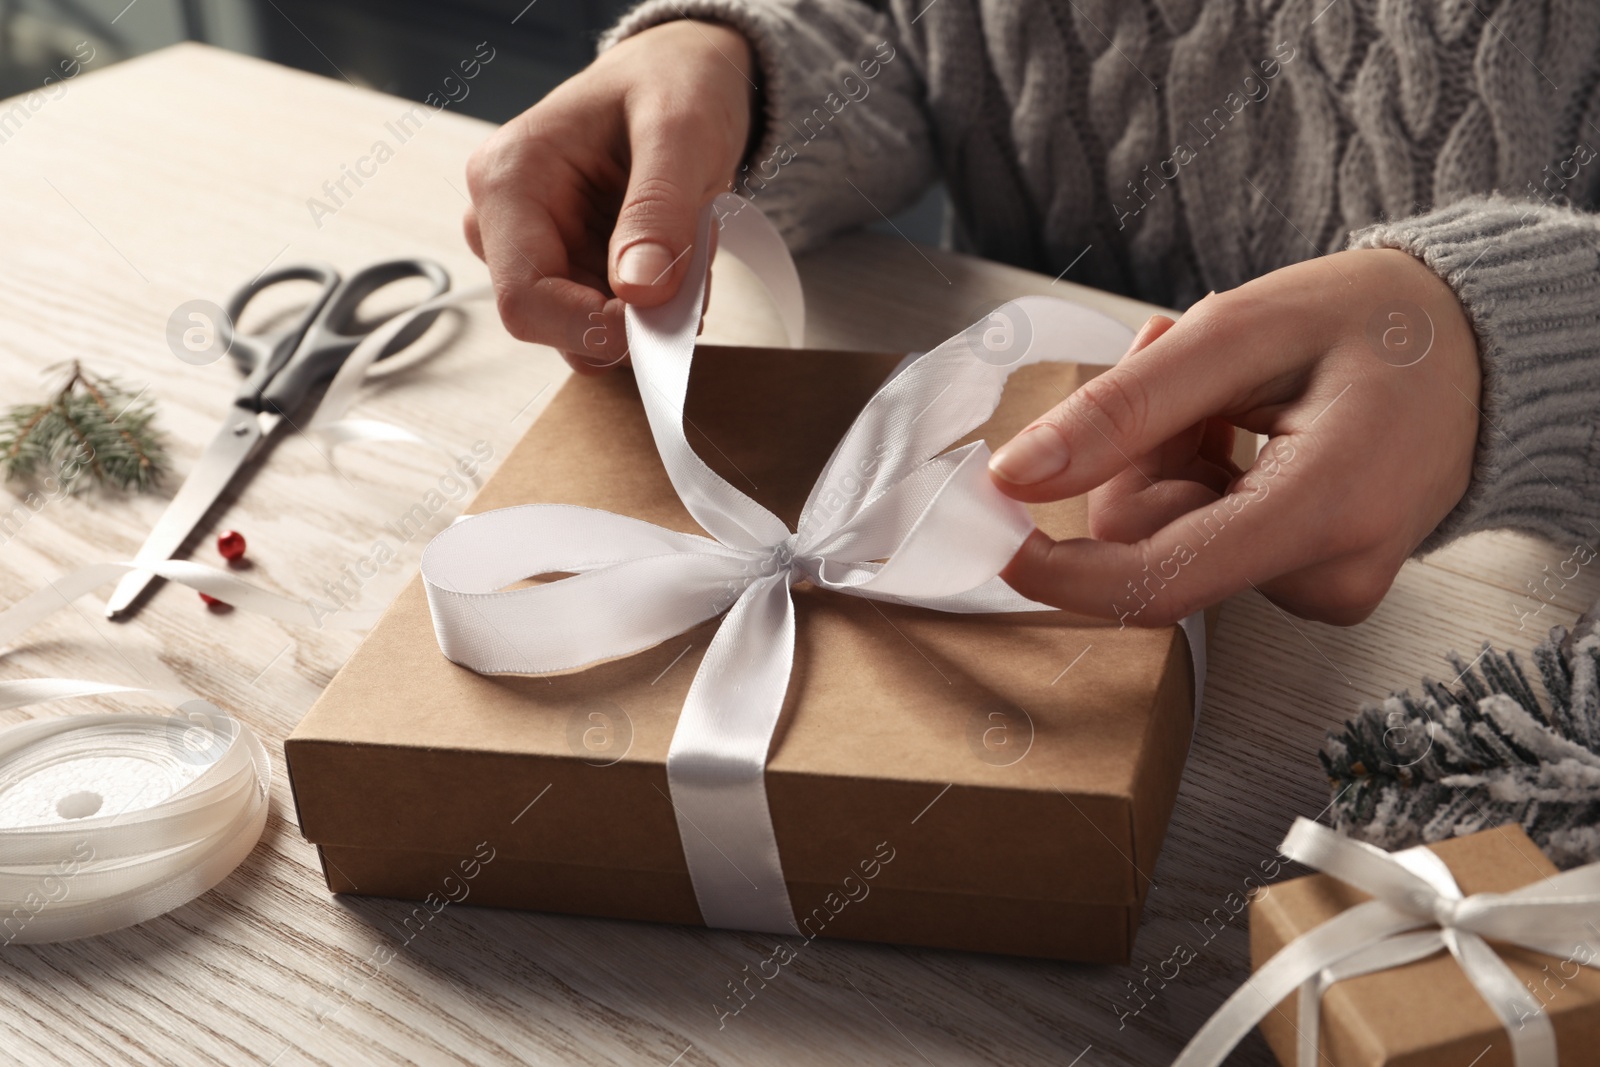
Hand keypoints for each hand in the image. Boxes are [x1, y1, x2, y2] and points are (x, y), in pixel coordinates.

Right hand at [463, 20, 754, 372]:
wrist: (680, 73)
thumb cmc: (671, 82)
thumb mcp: (680, 132)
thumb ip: (660, 209)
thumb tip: (639, 293)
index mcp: (507, 181)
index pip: (525, 300)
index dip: (591, 330)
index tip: (658, 322)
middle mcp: (505, 222)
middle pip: (555, 323)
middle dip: (632, 315)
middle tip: (691, 266)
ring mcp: (535, 250)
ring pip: (589, 330)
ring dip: (652, 308)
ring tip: (688, 240)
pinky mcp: (569, 267)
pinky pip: (611, 318)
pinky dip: (656, 302)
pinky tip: (677, 252)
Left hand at [991, 248, 1480, 625]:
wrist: (1479, 348)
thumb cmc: (1378, 323)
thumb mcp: (1241, 332)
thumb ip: (1125, 408)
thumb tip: (1019, 474)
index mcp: (1323, 513)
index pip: (1156, 584)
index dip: (1058, 568)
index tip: (995, 530)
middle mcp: (1329, 576)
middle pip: (1152, 544)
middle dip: (1140, 457)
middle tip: (1187, 380)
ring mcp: (1326, 588)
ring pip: (1172, 538)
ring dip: (1170, 460)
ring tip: (1232, 397)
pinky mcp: (1315, 583)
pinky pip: (1207, 540)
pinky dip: (1200, 478)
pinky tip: (1243, 427)